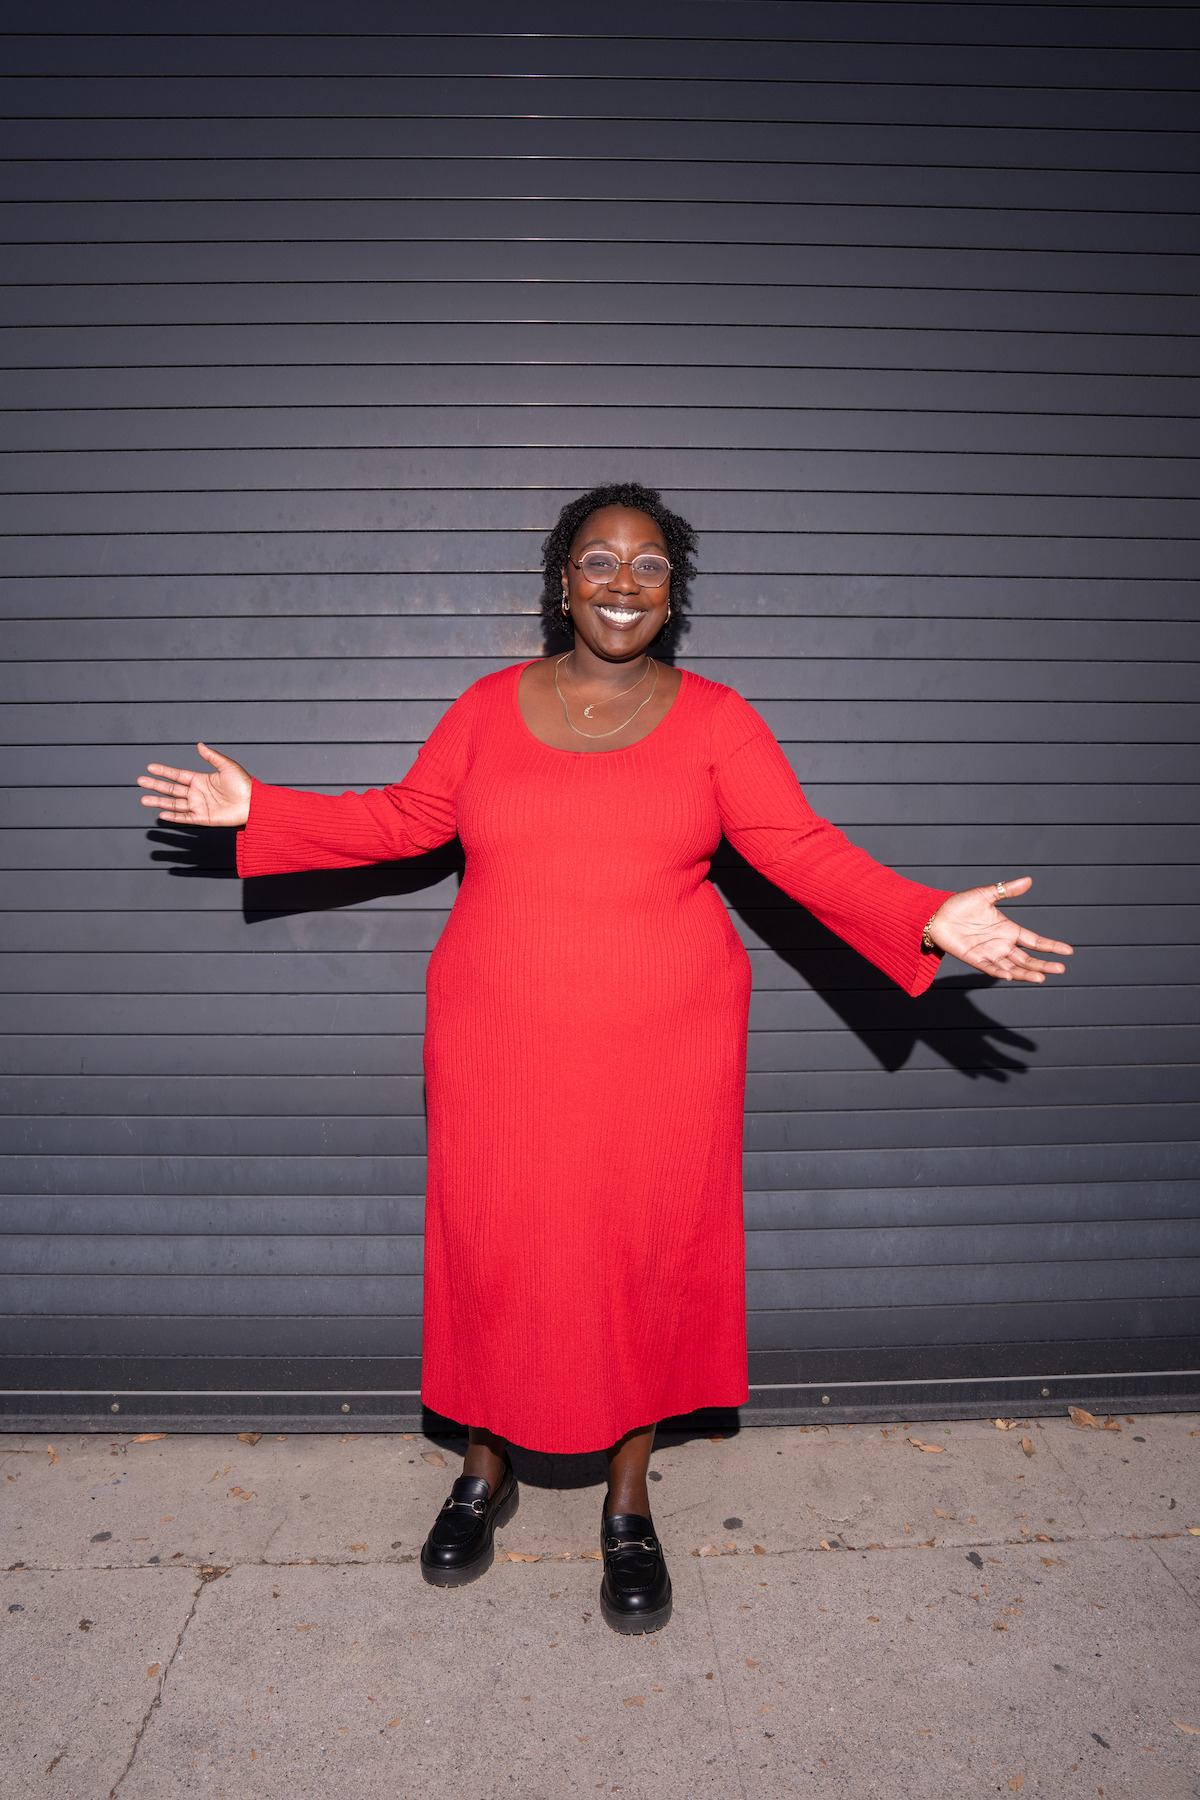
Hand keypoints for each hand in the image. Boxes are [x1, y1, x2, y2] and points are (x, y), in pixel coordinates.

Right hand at [137, 743, 251, 827]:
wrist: (254, 803)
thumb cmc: (244, 784)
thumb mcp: (227, 766)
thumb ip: (211, 756)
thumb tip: (199, 745)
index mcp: (201, 780)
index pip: (178, 775)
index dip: (164, 771)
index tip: (150, 767)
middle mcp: (198, 793)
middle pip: (172, 789)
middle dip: (156, 785)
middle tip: (140, 781)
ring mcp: (199, 806)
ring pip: (174, 804)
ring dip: (159, 801)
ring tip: (143, 799)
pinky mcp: (204, 818)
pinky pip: (185, 818)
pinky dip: (173, 816)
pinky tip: (161, 814)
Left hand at [926, 876, 1072, 982]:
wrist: (936, 914)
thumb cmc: (960, 904)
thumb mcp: (986, 894)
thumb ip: (1007, 890)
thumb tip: (1029, 880)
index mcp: (1008, 929)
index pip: (1035, 941)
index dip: (1051, 946)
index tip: (1069, 951)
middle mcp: (1002, 944)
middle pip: (1028, 958)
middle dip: (1044, 964)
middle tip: (1061, 969)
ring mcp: (989, 953)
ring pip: (1013, 967)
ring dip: (1027, 973)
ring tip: (1042, 977)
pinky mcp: (974, 958)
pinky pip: (990, 968)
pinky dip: (1000, 972)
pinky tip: (1011, 975)